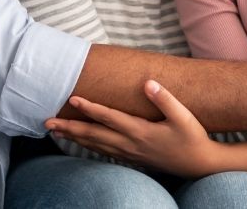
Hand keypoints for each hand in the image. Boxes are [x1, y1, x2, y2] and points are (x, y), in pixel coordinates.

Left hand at [45, 80, 219, 176]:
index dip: (90, 107)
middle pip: (94, 135)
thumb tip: (148, 83)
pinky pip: (104, 152)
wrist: (199, 164)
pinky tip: (81, 142)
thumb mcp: (183, 116)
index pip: (109, 117)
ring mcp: (130, 153)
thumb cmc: (192, 138)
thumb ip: (165, 99)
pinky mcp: (132, 158)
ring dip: (74, 137)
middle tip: (47, 122)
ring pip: (95, 145)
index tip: (72, 98)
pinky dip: (88, 146)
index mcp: (140, 131)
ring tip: (56, 131)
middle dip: (69, 128)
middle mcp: (130, 144)